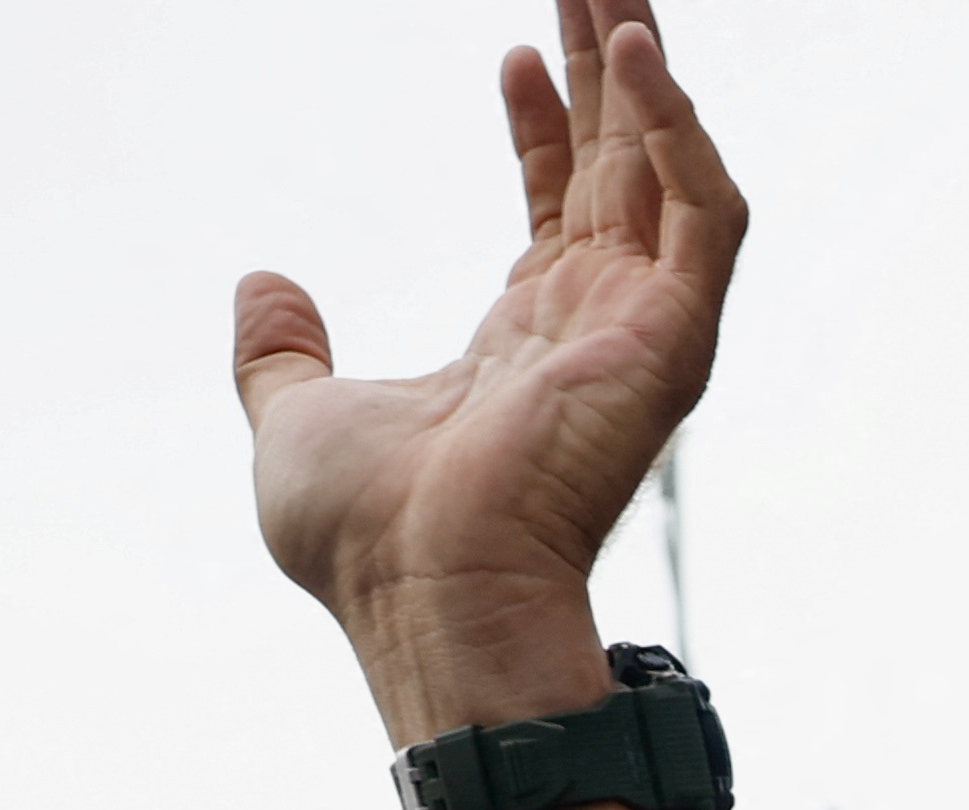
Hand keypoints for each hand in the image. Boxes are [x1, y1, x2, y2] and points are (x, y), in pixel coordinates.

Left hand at [232, 0, 749, 737]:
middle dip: (606, 62)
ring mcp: (644, 330)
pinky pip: (705, 210)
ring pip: (671, 164)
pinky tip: (632, 51)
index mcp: (532, 342)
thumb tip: (262, 282)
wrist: (425, 596)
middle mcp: (599, 327)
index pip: (559, 205)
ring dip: (649, 69)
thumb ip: (279, 351)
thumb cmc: (368, 541)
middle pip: (621, 162)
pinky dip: (679, 129)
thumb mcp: (294, 418)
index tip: (509, 51)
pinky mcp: (671, 338)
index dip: (539, 125)